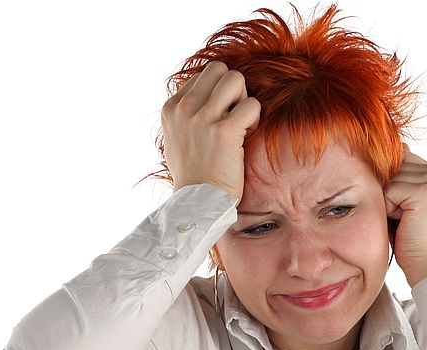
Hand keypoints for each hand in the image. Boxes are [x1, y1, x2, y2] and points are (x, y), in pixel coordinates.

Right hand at [161, 60, 260, 202]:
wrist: (197, 202)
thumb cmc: (192, 174)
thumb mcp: (176, 138)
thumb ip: (185, 114)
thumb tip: (201, 95)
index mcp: (171, 108)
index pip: (204, 75)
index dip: (218, 94)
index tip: (219, 119)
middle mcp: (184, 108)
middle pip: (220, 69)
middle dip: (233, 90)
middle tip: (234, 116)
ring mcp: (203, 118)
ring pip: (236, 79)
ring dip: (244, 101)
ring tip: (241, 125)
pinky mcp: (224, 131)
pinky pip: (252, 105)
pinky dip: (255, 120)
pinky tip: (246, 138)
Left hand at [384, 145, 426, 285]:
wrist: (424, 263)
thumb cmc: (407, 235)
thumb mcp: (400, 201)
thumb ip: (394, 178)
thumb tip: (369, 156)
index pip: (398, 157)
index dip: (389, 182)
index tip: (397, 205)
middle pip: (391, 166)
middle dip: (386, 191)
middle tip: (400, 216)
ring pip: (388, 179)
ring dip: (386, 201)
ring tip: (401, 219)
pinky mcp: (425, 192)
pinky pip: (389, 191)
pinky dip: (388, 209)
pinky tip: (401, 223)